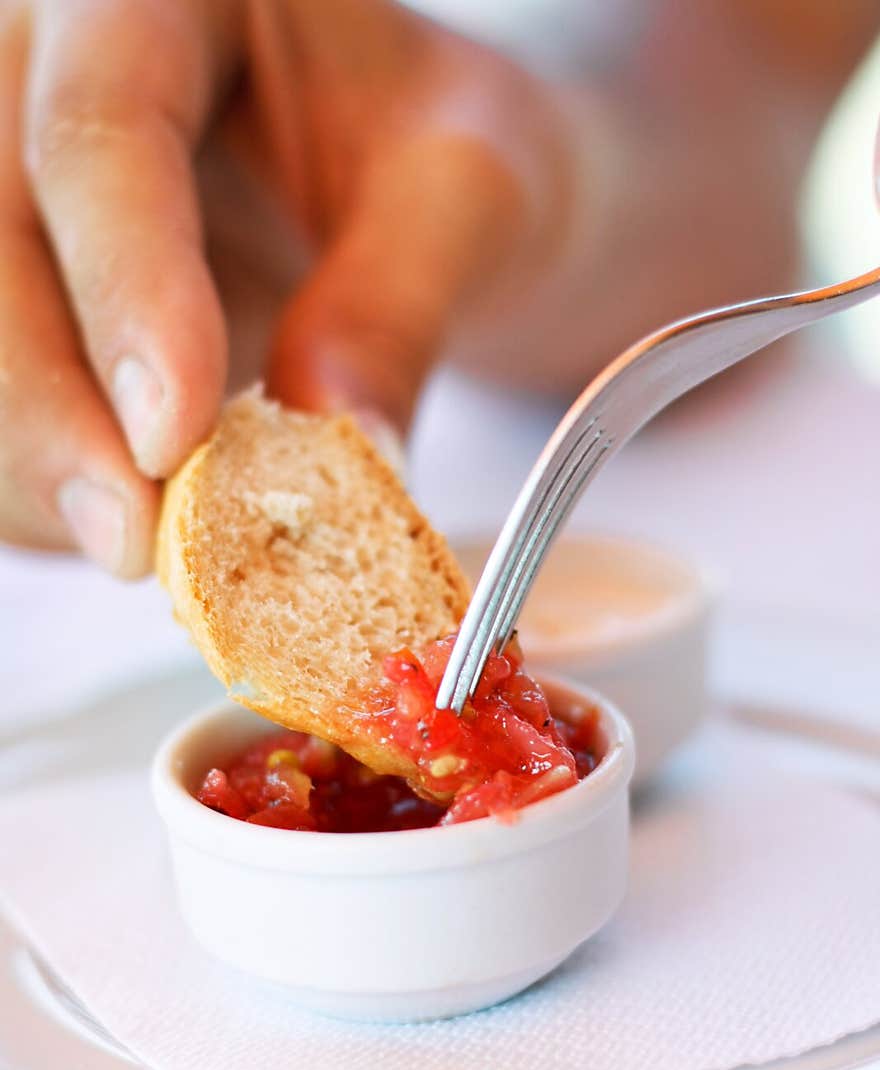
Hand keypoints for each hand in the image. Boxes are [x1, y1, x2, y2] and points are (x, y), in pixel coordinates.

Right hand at [0, 0, 567, 574]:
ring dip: (36, 466)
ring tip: (150, 549)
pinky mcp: (25, 287)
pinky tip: (128, 524)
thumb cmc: (433, 147)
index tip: (171, 442)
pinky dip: (41, 489)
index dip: (124, 294)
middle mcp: (48, 72)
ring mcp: (15, 184)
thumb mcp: (463, 187)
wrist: (401, 171)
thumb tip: (343, 453)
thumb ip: (401, 299)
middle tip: (135, 545)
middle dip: (48, 413)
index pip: (99, 132)